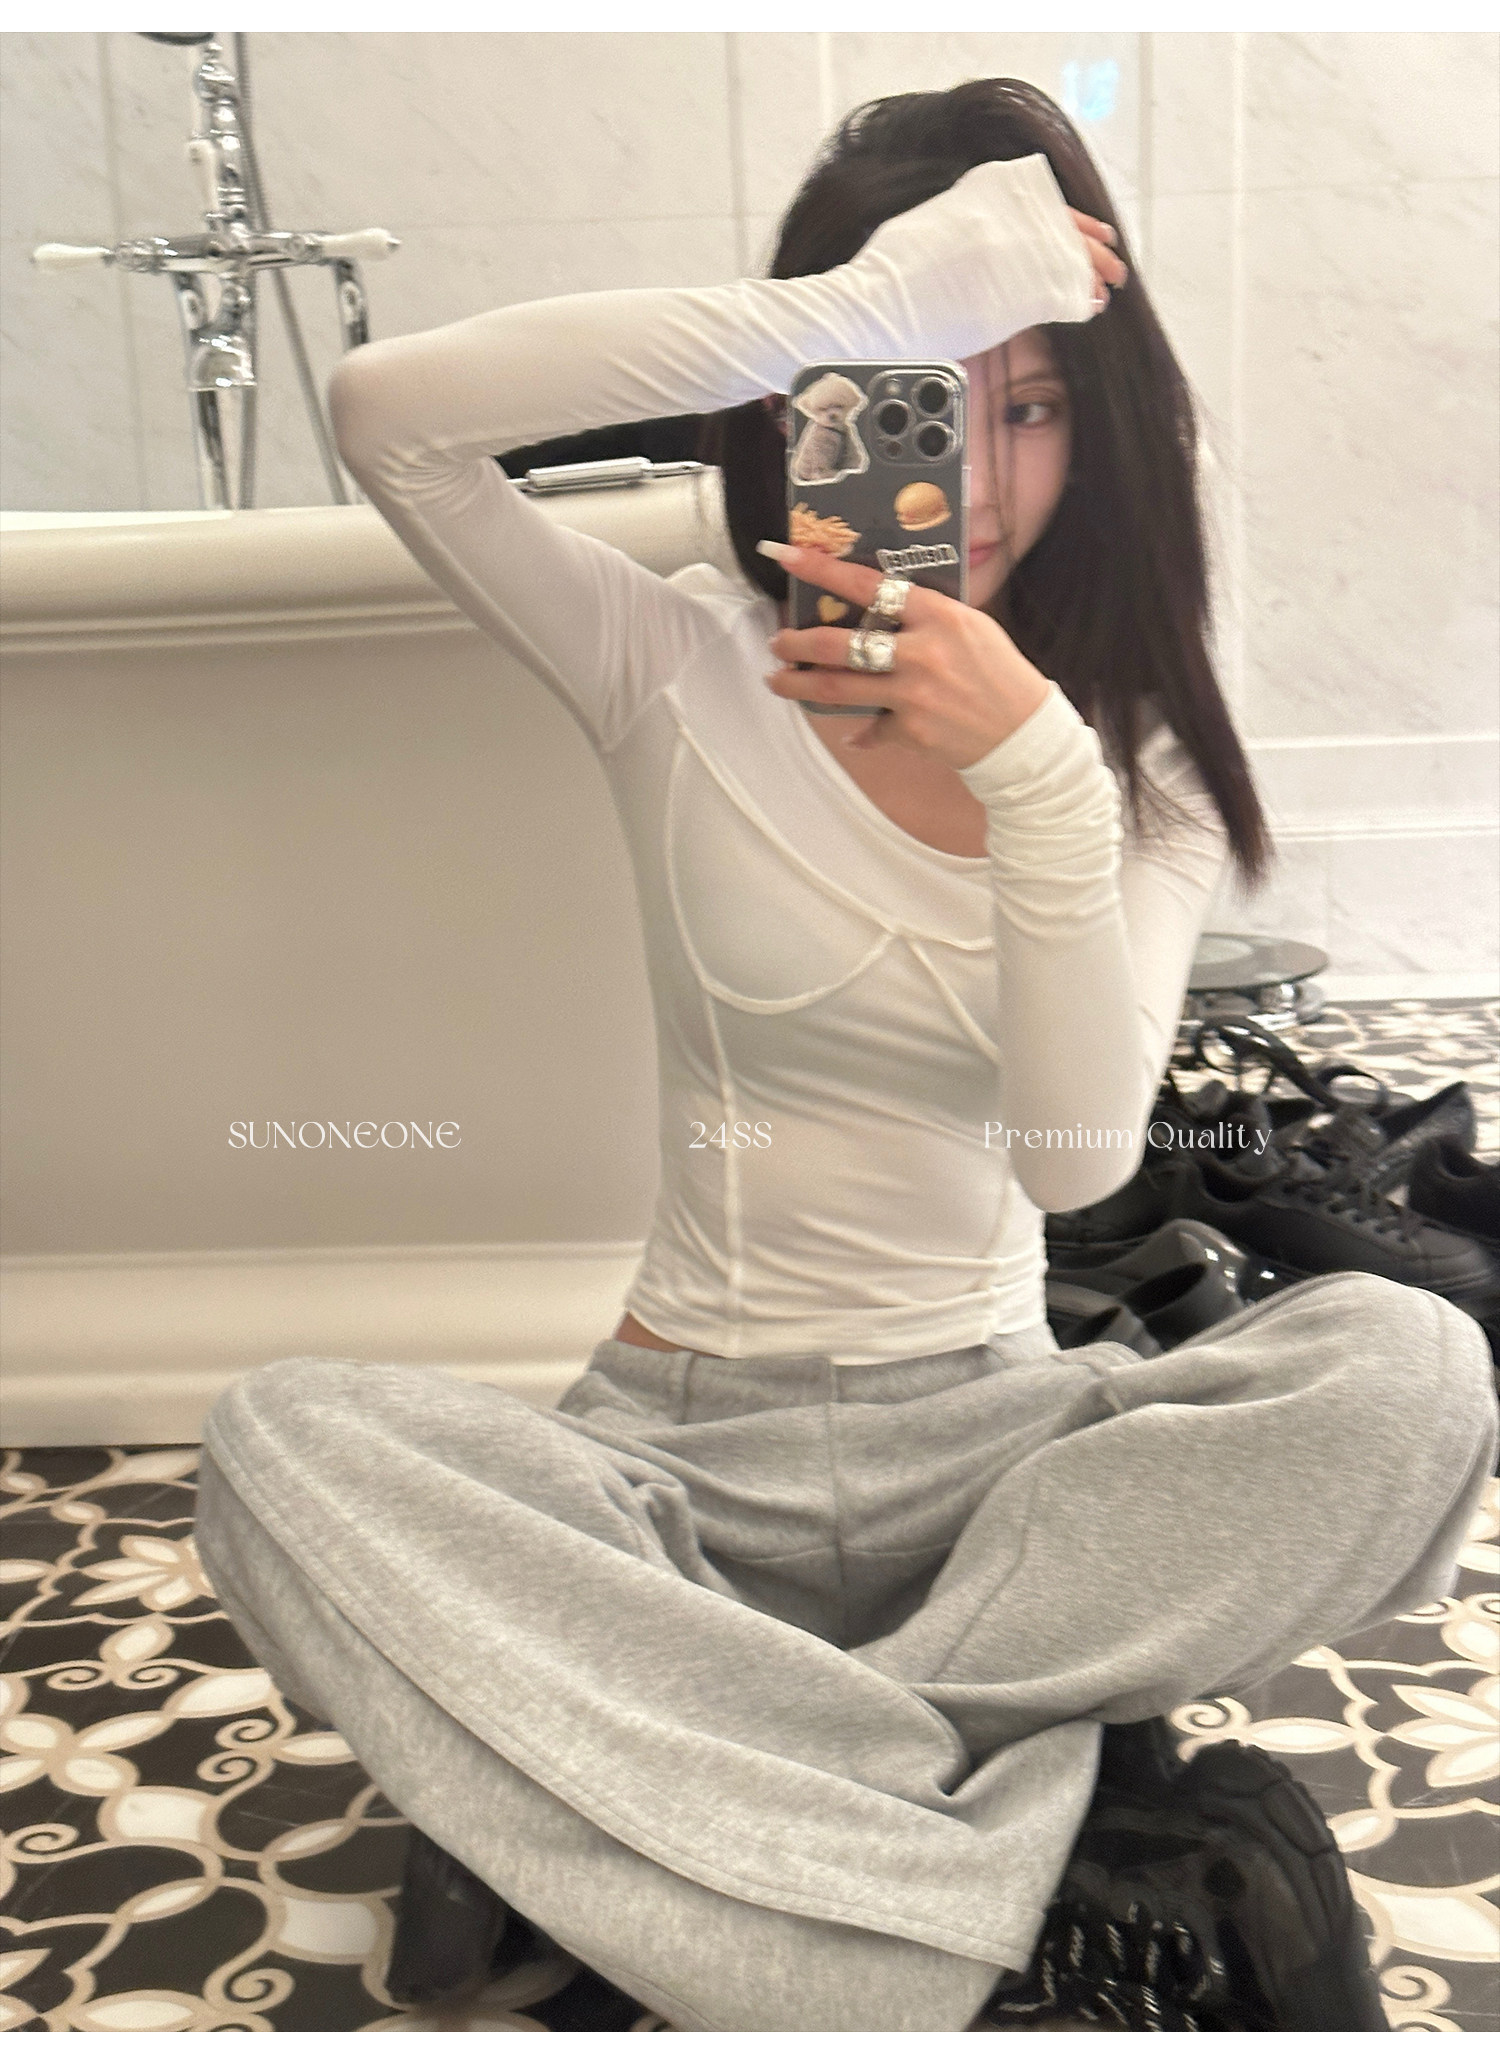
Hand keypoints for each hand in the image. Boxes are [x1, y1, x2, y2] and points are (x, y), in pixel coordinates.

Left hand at [763, 546, 1051, 766]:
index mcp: (939, 615)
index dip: (822, 570)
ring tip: (777, 679)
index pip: (870, 584)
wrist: (1023, 734)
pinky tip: (852, 733)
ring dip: (799, 683)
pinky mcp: (909, 730)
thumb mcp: (969, 628)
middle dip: (798, 642)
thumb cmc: (997, 673)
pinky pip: (871, 727)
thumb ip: (924, 616)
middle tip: (777, 641)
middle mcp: (922, 651)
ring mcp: (913, 694)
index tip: (786, 557)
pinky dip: (861, 732)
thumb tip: (874, 607)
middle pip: (839, 643)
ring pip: (838, 686)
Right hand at [841, 155, 1127, 359]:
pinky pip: (1059, 295)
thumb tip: (983, 226)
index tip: (1095, 231)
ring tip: (1108, 283)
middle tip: (1114, 264)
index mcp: (985, 196)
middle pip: (1066, 231)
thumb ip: (967, 217)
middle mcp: (1006, 221)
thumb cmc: (889, 270)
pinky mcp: (1012, 299)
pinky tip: (1088, 304)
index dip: (1076, 222)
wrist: (875, 304)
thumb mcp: (932, 220)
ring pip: (1069, 262)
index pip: (1048, 204)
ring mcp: (1012, 258)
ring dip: (1091, 274)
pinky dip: (1077, 299)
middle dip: (1093, 250)